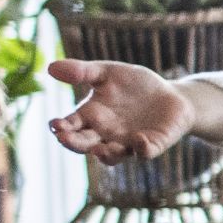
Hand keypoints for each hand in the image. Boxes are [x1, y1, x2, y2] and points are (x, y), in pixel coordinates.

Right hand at [45, 58, 196, 160]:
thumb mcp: (107, 73)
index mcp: (92, 117)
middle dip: (74, 143)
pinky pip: (144, 152)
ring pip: (112, 155)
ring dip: (105, 153)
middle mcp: (106, 135)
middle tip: (63, 138)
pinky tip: (139, 139)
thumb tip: (50, 67)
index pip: (72, 126)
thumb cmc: (135, 85)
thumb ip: (82, 71)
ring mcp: (128, 144)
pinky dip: (141, 148)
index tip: (55, 124)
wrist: (172, 96)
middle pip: (85, 144)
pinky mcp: (152, 146)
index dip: (62, 127)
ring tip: (98, 149)